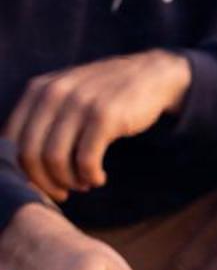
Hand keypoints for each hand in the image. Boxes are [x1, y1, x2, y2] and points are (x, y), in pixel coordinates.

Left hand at [3, 50, 190, 203]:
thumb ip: (42, 119)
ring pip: (56, 160)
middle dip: (45, 183)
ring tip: (83, 184)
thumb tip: (23, 166)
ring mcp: (79, 103)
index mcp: (37, 90)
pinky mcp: (105, 116)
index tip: (42, 184)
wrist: (150, 75)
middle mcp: (53, 93)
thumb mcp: (65, 95)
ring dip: (69, 182)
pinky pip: (86, 160)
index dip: (23, 170)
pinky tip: (98, 178)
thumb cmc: (104, 96)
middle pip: (30, 154)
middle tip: (62, 193)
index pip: (11, 140)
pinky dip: (90, 177)